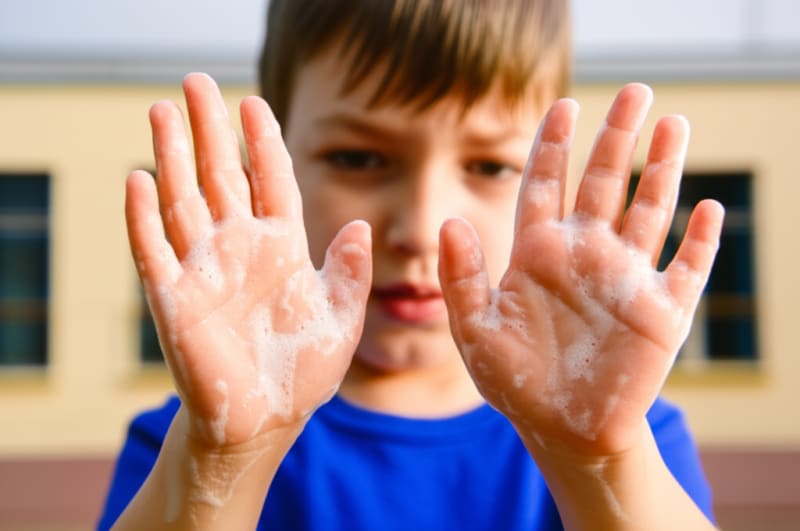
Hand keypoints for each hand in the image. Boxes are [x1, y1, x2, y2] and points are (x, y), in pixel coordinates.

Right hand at [125, 73, 371, 448]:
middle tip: (194, 81)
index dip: (261, 141)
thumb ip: (351, 275)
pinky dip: (144, 217)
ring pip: (183, 200)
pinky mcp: (172, 299)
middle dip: (208, 129)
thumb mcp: (340, 320)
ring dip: (170, 156)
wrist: (263, 420)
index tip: (252, 100)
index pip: (270, 180)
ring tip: (162, 110)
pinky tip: (138, 178)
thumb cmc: (302, 371)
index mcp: (281, 247)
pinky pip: (154, 250)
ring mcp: (203, 269)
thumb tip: (363, 228)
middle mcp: (239, 248)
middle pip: (220, 175)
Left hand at [438, 84, 723, 456]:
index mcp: (538, 253)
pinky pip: (687, 268)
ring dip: (663, 170)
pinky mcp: (661, 312)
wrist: (562, 431)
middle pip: (602, 182)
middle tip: (634, 90)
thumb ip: (461, 278)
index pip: (546, 184)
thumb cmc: (515, 382)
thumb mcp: (476, 332)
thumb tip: (449, 222)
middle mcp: (584, 255)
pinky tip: (709, 207)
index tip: (564, 105)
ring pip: (648, 211)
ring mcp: (625, 279)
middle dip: (617, 137)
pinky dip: (700, 240)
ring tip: (674, 124)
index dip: (554, 145)